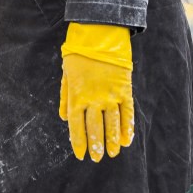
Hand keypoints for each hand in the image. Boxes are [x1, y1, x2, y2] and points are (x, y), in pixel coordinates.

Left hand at [58, 22, 135, 161]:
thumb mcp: (66, 74)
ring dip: (113, 141)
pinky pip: (128, 113)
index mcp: (76, 96)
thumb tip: (63, 118)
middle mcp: (94, 99)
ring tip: (113, 153)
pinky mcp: (125, 90)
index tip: (81, 155)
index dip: (79, 143)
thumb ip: (65, 97)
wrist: (99, 34)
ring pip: (113, 124)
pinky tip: (127, 139)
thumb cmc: (79, 54)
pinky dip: (128, 128)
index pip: (77, 126)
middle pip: (95, 129)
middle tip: (99, 158)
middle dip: (97, 146)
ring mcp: (111, 95)